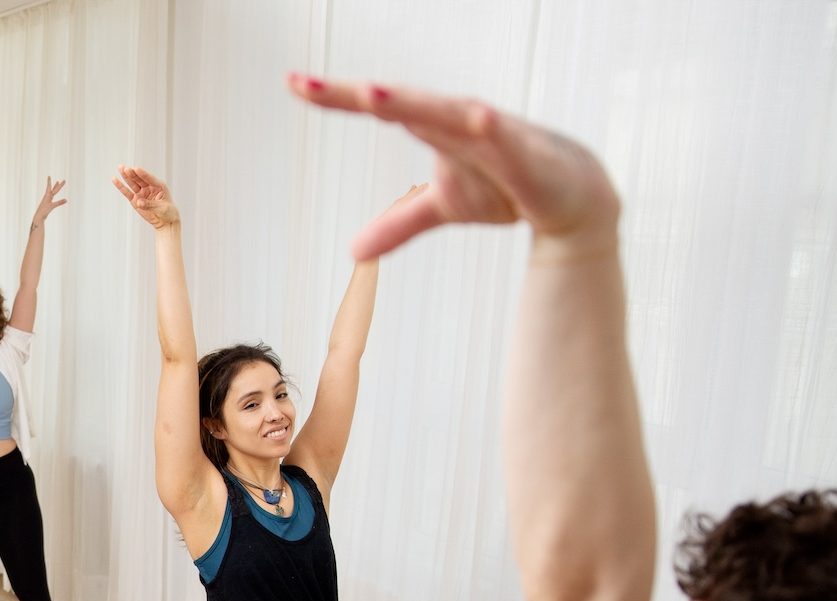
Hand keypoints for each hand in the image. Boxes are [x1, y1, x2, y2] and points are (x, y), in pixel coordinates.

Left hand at [30, 176, 67, 223]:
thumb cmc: (44, 211)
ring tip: (57, 182)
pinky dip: (54, 194)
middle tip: (64, 180)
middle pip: (54, 189)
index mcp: (47, 196)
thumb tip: (66, 200)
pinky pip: (52, 197)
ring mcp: (47, 200)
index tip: (48, 176)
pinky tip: (53, 194)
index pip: (49, 187)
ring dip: (55, 187)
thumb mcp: (52, 206)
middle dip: (59, 185)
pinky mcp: (48, 204)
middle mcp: (47, 197)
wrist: (39, 217)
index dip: (49, 181)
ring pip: (52, 192)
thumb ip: (59, 202)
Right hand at [112, 166, 178, 229]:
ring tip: (120, 168)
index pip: (150, 178)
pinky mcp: (135, 199)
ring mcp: (142, 193)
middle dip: (133, 173)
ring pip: (133, 183)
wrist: (165, 221)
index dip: (143, 174)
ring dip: (126, 176)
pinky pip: (127, 192)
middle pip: (139, 179)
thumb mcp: (162, 208)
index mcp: (159, 186)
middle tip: (126, 168)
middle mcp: (149, 187)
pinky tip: (115, 179)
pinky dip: (121, 186)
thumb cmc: (168, 212)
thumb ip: (149, 205)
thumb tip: (138, 202)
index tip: (136, 169)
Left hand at [288, 74, 619, 257]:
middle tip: (308, 84)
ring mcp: (490, 131)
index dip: (335, 97)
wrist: (571, 194)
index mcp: (432, 125)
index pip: (378, 107)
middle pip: (400, 102)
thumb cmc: (505, 184)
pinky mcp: (523, 152)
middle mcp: (455, 119)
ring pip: (445, 112)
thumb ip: (398, 223)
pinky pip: (505, 136)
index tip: (293, 84)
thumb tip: (353, 252)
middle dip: (357, 94)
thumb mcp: (443, 206)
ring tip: (372, 95)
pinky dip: (489, 126)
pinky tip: (477, 116)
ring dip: (411, 103)